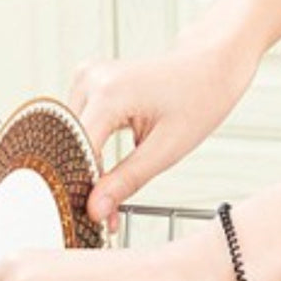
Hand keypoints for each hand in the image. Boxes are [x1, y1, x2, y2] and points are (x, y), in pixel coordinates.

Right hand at [69, 36, 256, 231]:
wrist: (211, 63)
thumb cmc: (200, 97)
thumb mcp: (167, 148)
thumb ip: (126, 180)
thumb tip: (95, 209)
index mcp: (109, 93)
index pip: (79, 152)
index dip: (85, 187)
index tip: (96, 217)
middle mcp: (90, 80)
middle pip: (71, 146)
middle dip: (87, 180)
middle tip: (106, 213)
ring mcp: (85, 77)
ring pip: (69, 139)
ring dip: (87, 166)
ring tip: (111, 186)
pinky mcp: (85, 82)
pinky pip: (77, 126)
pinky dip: (90, 149)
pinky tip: (107, 162)